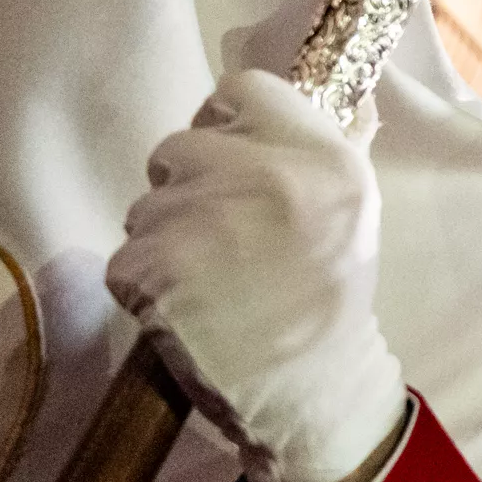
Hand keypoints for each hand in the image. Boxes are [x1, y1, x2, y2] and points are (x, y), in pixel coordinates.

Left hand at [104, 71, 408, 481]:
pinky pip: (125, 259)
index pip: (242, 92)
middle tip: (221, 237)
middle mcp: (264, 177)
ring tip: (210, 281)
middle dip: (188, 189)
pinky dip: (144, 286)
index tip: (234, 162)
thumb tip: (347, 93)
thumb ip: (329, 150)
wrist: (313, 389)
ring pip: (146, 206)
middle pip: (178, 147)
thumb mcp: (355, 211)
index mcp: (323, 157)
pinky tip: (186, 308)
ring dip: (164, 241)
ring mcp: (205, 222)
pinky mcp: (157, 269)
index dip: (228, 125)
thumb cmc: (331, 299)